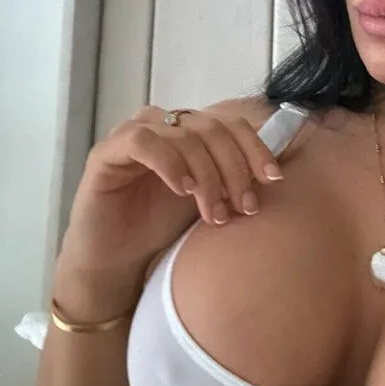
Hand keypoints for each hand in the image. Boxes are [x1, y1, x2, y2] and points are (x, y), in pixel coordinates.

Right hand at [60, 103, 281, 274]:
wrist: (115, 261)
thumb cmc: (162, 227)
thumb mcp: (211, 199)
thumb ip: (235, 180)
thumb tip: (278, 174)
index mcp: (190, 132)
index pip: (232, 124)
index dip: (256, 147)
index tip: (274, 179)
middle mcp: (164, 126)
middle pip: (214, 128)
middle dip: (236, 168)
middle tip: (245, 207)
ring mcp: (134, 135)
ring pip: (185, 135)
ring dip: (208, 175)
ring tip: (214, 213)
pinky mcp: (106, 153)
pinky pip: (143, 142)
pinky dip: (170, 163)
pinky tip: (184, 190)